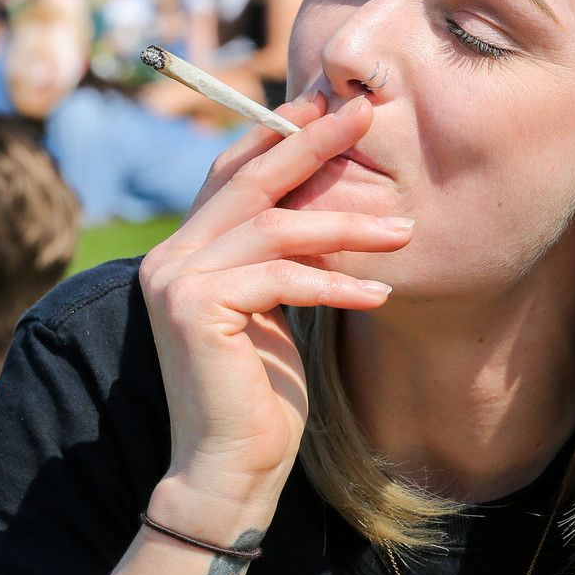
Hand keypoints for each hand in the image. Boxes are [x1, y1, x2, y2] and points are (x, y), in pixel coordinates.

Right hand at [139, 92, 412, 539]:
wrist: (229, 471)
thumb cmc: (262, 395)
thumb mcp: (278, 307)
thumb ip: (281, 254)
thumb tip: (325, 196)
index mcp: (184, 251)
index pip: (231, 172)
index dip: (278, 133)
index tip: (329, 104)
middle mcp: (170, 257)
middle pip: (250, 180)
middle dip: (312, 142)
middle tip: (366, 113)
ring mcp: (175, 281)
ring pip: (274, 228)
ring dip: (347, 226)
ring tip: (404, 232)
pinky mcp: (195, 310)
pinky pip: (281, 278)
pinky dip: (335, 284)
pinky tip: (378, 294)